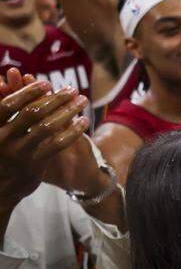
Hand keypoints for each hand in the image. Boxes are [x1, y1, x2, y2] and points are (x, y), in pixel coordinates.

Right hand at [0, 69, 88, 208]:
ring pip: (47, 126)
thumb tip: (7, 80)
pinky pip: (58, 143)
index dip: (27, 92)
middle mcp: (2, 139)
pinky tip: (84, 121)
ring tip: (82, 100)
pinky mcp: (34, 164)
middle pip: (32, 112)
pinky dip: (73, 130)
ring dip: (68, 110)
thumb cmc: (2, 152)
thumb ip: (5, 109)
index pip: (8, 104)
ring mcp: (18, 152)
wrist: (1, 188)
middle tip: (73, 90)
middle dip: (55, 98)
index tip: (46, 83)